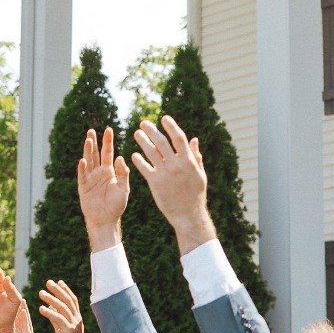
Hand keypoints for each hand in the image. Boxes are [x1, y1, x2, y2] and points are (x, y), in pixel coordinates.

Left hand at [38, 279, 86, 332]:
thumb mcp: (62, 328)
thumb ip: (57, 318)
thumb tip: (51, 307)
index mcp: (76, 317)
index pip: (72, 300)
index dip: (65, 290)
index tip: (58, 281)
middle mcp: (77, 319)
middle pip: (68, 300)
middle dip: (58, 290)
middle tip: (48, 282)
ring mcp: (74, 324)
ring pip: (63, 307)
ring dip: (51, 299)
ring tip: (41, 293)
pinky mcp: (69, 331)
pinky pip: (59, 319)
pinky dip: (50, 312)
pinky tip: (41, 308)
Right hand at [78, 127, 129, 250]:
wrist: (106, 220)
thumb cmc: (116, 205)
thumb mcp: (124, 189)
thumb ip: (122, 174)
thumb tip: (120, 157)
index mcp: (109, 171)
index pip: (108, 153)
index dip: (108, 142)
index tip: (108, 129)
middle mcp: (99, 172)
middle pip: (96, 154)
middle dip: (94, 142)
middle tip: (92, 130)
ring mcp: (90, 179)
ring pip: (88, 161)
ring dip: (88, 151)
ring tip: (88, 140)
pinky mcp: (83, 187)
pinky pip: (82, 176)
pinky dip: (82, 168)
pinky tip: (83, 160)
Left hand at [130, 116, 215, 252]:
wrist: (188, 214)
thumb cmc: (195, 194)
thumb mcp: (200, 174)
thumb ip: (196, 156)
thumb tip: (194, 139)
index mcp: (189, 160)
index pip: (179, 138)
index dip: (171, 126)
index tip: (164, 118)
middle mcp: (176, 164)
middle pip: (162, 142)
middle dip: (152, 130)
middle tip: (143, 123)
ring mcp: (165, 173)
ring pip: (151, 152)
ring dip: (143, 141)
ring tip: (136, 133)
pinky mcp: (155, 182)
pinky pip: (144, 167)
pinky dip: (138, 160)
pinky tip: (133, 154)